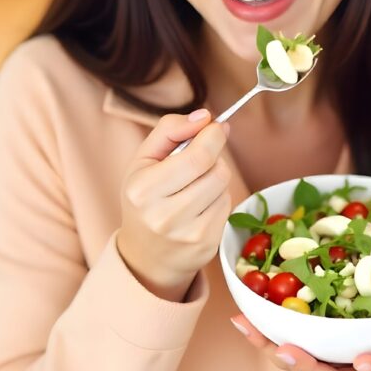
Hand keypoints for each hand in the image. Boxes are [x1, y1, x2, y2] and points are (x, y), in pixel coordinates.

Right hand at [118, 109, 231, 301]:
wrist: (146, 254)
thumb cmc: (145, 198)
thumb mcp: (144, 159)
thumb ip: (170, 129)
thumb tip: (205, 116)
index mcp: (144, 190)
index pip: (198, 156)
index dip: (213, 136)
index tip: (215, 127)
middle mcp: (165, 216)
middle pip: (217, 171)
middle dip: (215, 156)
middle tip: (203, 156)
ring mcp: (188, 234)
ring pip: (225, 186)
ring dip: (216, 178)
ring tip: (195, 185)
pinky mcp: (207, 244)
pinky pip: (227, 206)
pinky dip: (218, 199)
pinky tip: (200, 206)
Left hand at [230, 302, 370, 370]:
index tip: (366, 361)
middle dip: (307, 368)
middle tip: (288, 354)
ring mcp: (328, 363)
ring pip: (299, 361)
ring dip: (272, 347)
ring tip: (251, 330)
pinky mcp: (309, 348)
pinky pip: (283, 342)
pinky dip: (262, 332)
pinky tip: (241, 316)